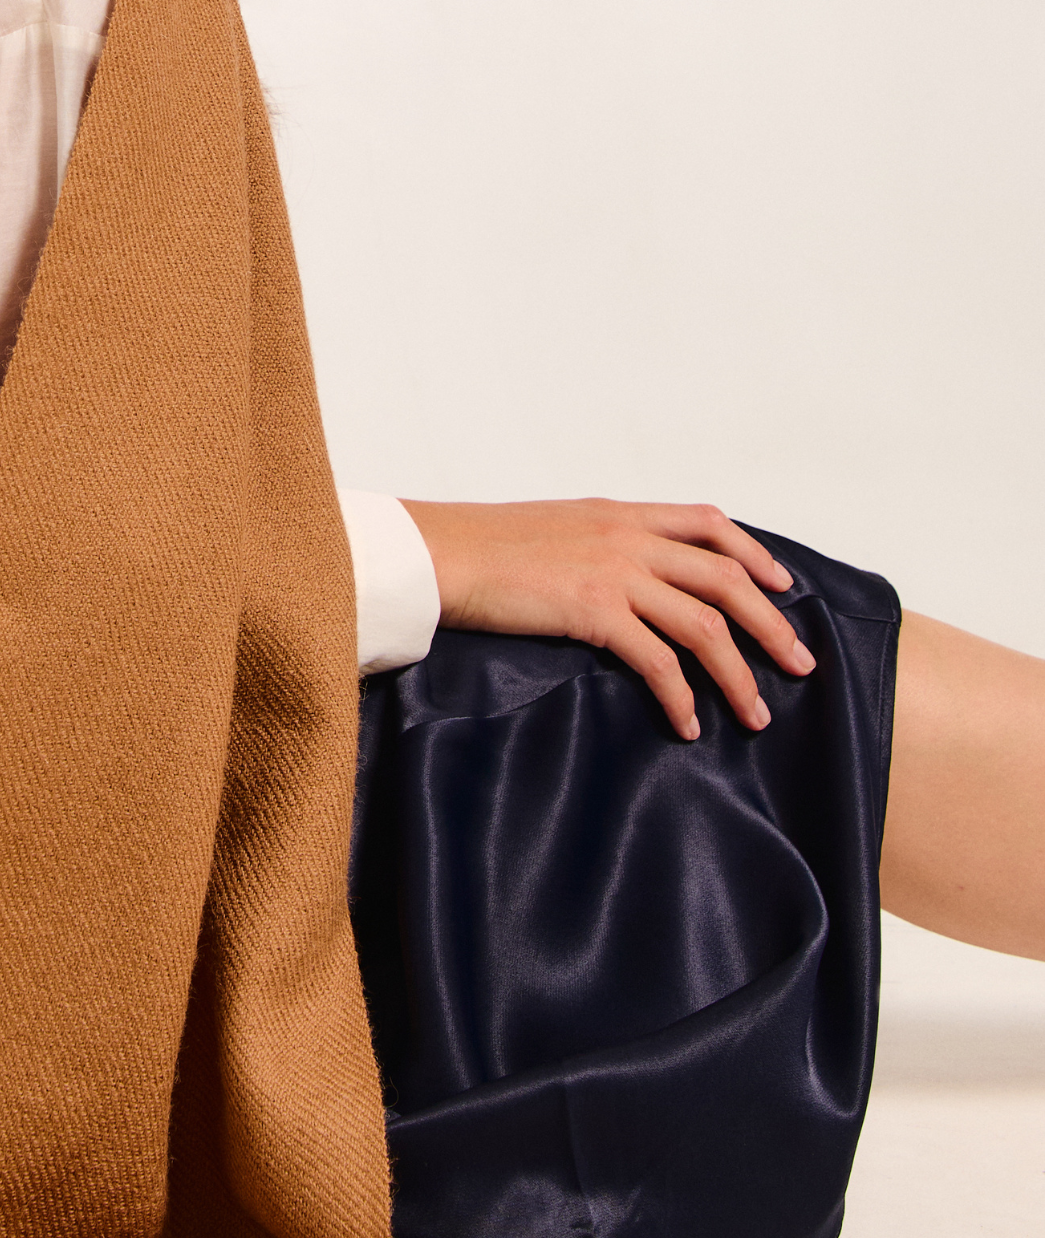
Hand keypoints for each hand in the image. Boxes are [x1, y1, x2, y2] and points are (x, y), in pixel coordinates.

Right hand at [398, 498, 815, 741]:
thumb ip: (596, 544)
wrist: (437, 552)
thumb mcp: (553, 529)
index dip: (755, 555)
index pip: (709, 522)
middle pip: (726, 578)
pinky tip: (688, 724)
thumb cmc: (480, 548)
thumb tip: (621, 578)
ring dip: (739, 673)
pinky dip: (681, 697)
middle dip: (772, 624)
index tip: (782, 586)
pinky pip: (657, 661)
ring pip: (705, 624)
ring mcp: (614, 571)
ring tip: (757, 713)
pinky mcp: (592, 609)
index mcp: (619, 513)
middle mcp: (628, 536)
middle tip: (800, 664)